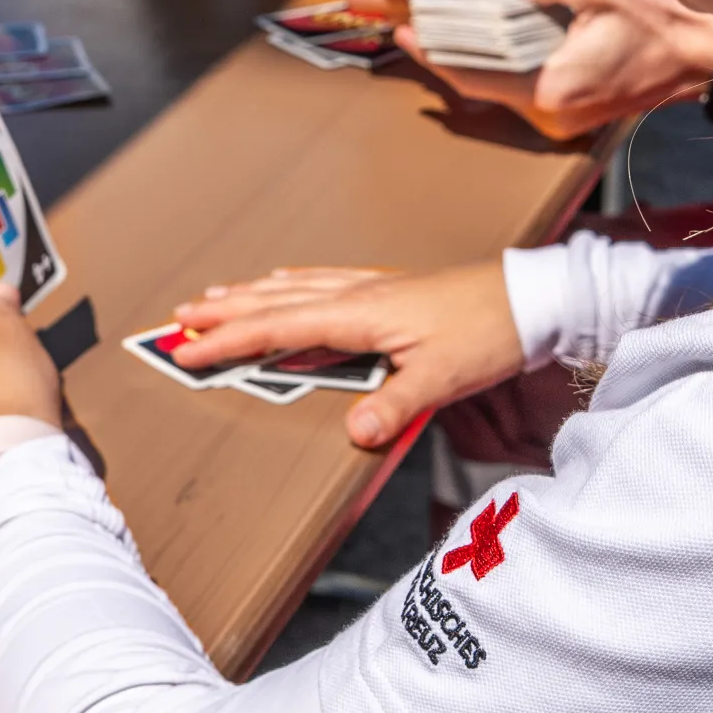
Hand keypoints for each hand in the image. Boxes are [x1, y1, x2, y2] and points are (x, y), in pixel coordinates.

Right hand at [168, 260, 523, 449]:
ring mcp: (376, 289)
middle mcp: (361, 295)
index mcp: (363, 314)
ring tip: (216, 298)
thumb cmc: (492, 330)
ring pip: (296, 287)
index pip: (280, 327)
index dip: (231, 339)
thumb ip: (397, 405)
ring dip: (252, 294)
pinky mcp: (393, 290)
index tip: (189, 349)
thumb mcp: (444, 376)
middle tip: (180, 320)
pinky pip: (325, 281)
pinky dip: (292, 283)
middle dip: (225, 312)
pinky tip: (287, 281)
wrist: (532, 297)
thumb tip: (355, 431)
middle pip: (277, 301)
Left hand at [400, 0, 712, 141]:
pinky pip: (524, 88)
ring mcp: (565, 116)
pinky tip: (490, 36)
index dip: (433, 51)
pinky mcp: (577, 109)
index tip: (404, 28)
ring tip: (445, 24)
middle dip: (447, 52)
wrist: (711, 54)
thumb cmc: (663, 17)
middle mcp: (552, 111)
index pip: (472, 75)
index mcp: (550, 85)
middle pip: (480, 85)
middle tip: (416, 20)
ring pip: (500, 88)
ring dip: (474, 58)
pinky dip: (503, 64)